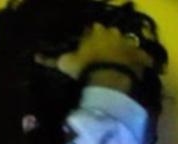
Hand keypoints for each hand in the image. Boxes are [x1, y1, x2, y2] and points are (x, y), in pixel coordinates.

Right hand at [34, 23, 154, 79]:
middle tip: (103, 53)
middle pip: (110, 34)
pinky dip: (141, 61)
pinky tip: (140, 68)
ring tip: (120, 62)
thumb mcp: (66, 64)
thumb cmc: (85, 69)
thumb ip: (51, 60)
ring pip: (127, 43)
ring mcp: (129, 43)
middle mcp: (113, 32)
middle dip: (107, 41)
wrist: (108, 79)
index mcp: (95, 32)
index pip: (91, 30)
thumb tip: (34, 57)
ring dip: (124, 50)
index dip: (89, 37)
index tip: (87, 44)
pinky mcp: (141, 57)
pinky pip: (143, 57)